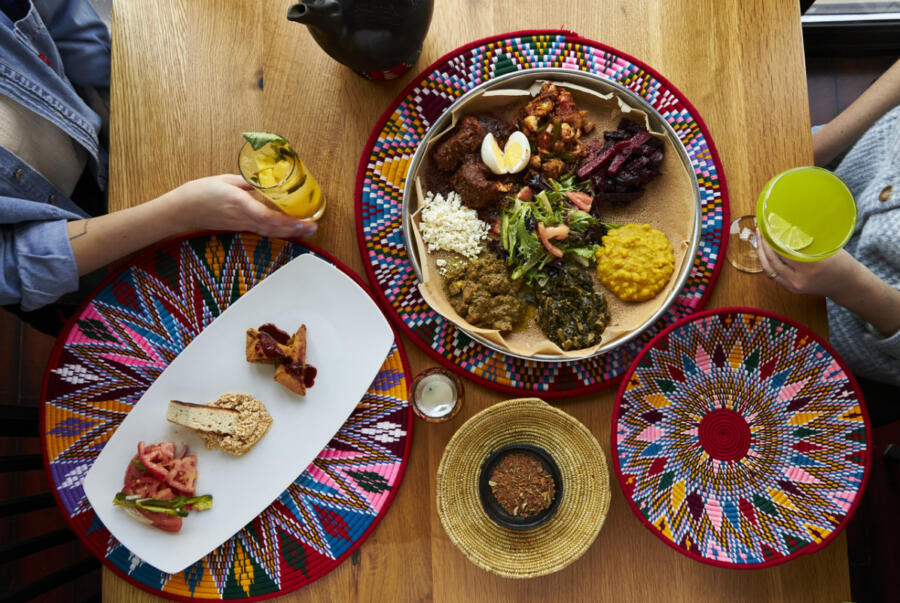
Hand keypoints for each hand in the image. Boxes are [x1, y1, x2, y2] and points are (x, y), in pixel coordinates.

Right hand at [161, 174, 316, 237]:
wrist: (181, 210)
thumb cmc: (199, 192)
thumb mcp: (225, 180)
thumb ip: (247, 182)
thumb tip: (265, 182)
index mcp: (240, 204)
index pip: (269, 216)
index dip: (289, 222)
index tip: (304, 221)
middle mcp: (243, 218)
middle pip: (274, 228)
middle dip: (296, 229)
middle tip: (314, 228)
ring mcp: (241, 225)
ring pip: (270, 231)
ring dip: (290, 232)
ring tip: (307, 230)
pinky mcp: (239, 228)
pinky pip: (262, 230)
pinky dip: (277, 231)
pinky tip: (288, 230)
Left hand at [755, 228, 859, 297]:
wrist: (847, 285)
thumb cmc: (841, 263)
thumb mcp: (827, 248)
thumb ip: (808, 241)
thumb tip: (790, 224)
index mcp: (811, 267)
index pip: (784, 251)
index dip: (774, 238)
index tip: (769, 226)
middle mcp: (800, 279)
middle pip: (773, 260)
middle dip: (764, 244)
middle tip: (760, 230)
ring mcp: (794, 286)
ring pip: (769, 269)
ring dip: (762, 254)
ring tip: (760, 239)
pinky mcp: (791, 288)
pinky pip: (773, 275)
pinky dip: (768, 262)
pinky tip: (765, 251)